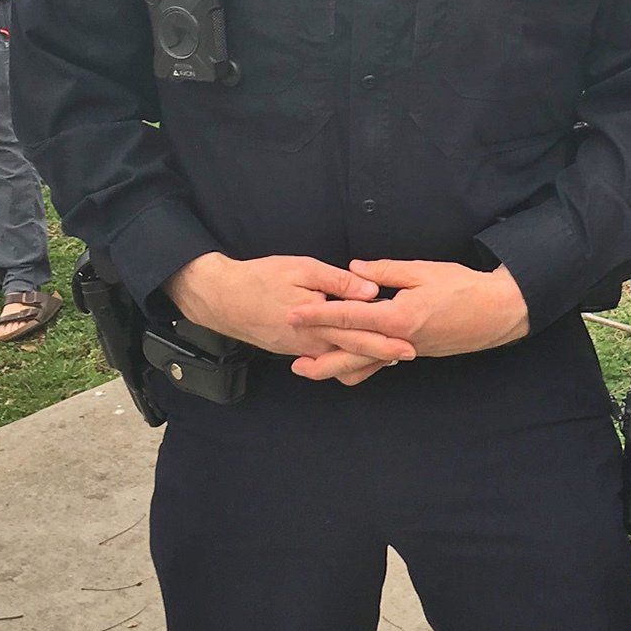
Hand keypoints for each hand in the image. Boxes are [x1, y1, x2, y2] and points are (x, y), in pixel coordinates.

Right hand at [165, 252, 415, 386]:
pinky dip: (341, 356)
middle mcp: (311, 344)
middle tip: (408, 353)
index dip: (386, 341)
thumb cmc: (261, 279)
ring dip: (361, 357)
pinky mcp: (291, 350)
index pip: (359, 336)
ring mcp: (300, 350)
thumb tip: (371, 291)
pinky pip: (322, 359)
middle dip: (381, 354)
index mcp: (317, 325)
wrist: (221, 299)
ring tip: (386, 351)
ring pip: (337, 360)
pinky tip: (353, 347)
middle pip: (353, 354)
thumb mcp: (303, 269)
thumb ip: (339, 282)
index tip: (409, 344)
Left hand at [287, 258, 529, 362]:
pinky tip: (346, 362)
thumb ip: (385, 272)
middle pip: (349, 354)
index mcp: (398, 316)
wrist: (496, 312)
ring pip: (363, 366)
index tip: (293, 314)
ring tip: (309, 369)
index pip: (349, 316)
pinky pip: (379, 365)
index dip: (318, 315)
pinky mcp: (412, 354)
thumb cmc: (463, 287)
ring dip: (334, 368)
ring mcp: (405, 351)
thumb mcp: (423, 270)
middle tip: (289, 359)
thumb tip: (354, 270)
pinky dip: (359, 366)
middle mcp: (398, 341)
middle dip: (317, 355)